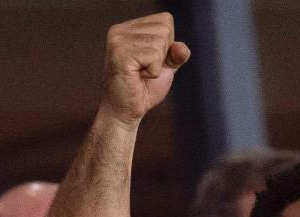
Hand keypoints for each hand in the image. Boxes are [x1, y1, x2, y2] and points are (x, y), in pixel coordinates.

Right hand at [100, 13, 190, 127]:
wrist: (125, 113)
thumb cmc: (143, 90)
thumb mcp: (165, 68)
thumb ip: (176, 54)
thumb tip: (182, 47)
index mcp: (128, 28)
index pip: (165, 20)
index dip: (167, 45)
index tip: (150, 61)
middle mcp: (120, 30)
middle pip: (165, 29)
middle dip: (163, 55)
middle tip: (145, 70)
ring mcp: (118, 41)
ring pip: (160, 42)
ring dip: (157, 65)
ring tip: (140, 74)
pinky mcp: (120, 55)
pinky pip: (154, 57)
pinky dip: (153, 72)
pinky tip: (138, 77)